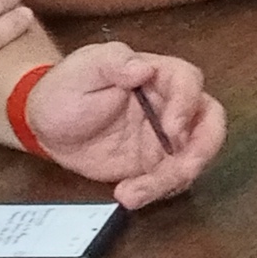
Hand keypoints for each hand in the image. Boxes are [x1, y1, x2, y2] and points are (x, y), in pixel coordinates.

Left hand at [14, 42, 225, 206]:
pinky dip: (155, 192)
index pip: (189, 81)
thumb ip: (114, 62)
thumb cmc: (65, 89)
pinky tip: (127, 195)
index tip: (171, 130)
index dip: (187, 105)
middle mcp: (170, 105)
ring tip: (132, 193)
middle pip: (210, 122)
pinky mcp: (154, 164)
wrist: (46, 127)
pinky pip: (170, 180)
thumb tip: (144, 68)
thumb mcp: (83, 69)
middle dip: (202, 148)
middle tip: (181, 170)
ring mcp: (165, 138)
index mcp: (157, 74)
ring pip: (192, 157)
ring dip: (171, 179)